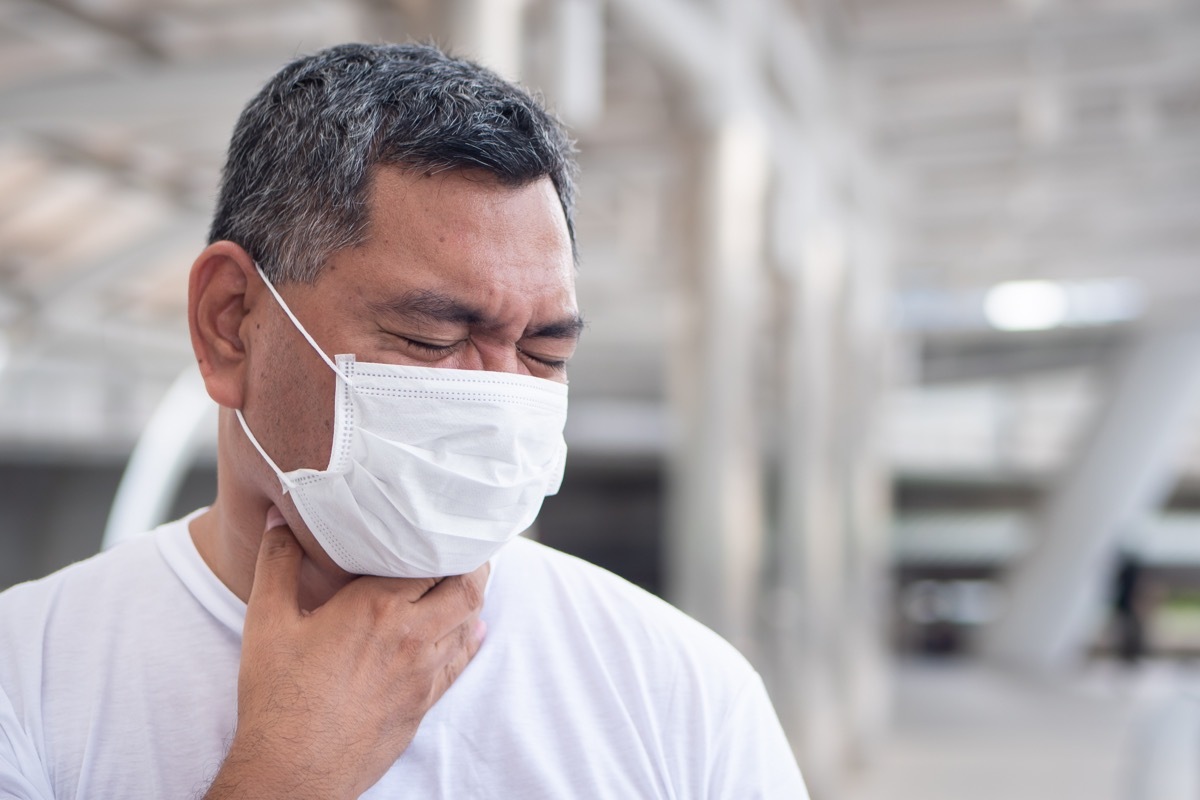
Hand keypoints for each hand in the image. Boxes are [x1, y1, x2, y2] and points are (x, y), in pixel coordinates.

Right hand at [204, 508, 488, 799]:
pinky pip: (460, 662)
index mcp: (378, 606)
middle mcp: (412, 636)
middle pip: (467, 588)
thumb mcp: (268, 620)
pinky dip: (468, 639)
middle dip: (471, 564)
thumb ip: (278, 561)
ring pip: (467, 623)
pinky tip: (471, 630)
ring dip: (470, 599)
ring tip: (464, 580)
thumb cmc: (277, 697)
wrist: (292, 773)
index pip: (434, 558)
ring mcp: (423, 672)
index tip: (441, 525)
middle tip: (464, 548)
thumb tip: (278, 517)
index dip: (443, 539)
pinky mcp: (423, 702)